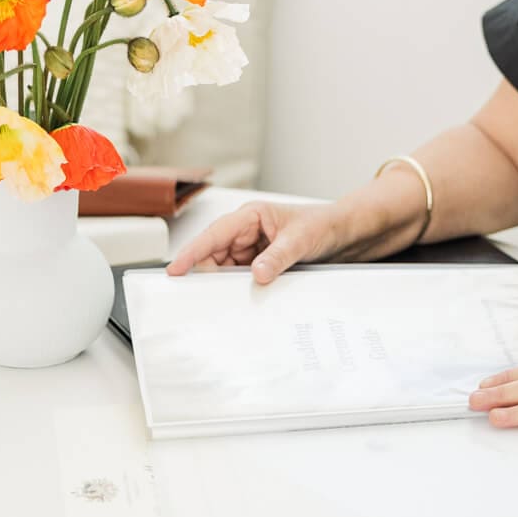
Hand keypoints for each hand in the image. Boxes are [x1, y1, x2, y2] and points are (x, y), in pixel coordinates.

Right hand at [165, 200, 350, 283]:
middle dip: (205, 273)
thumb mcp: (300, 240)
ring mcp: (250, 248)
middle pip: (213, 254)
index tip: (176, 269)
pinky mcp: (257, 263)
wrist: (341, 234)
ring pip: (224, 269)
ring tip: (221, 300)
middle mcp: (245, 231)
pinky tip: (238, 299)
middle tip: (197, 295)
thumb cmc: (321, 225)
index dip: (192, 252)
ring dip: (223, 283)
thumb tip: (257, 274)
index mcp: (250, 216)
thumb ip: (278, 257)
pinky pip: (239, 277)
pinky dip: (237, 288)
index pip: (214, 234)